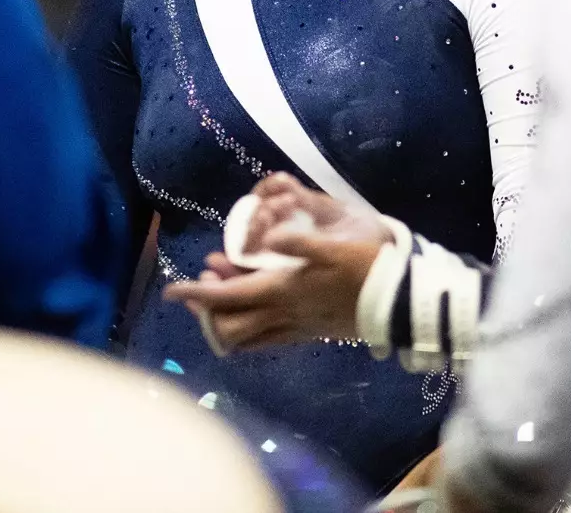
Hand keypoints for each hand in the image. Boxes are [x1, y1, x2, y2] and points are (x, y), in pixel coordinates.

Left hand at [163, 174, 388, 351]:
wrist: (399, 303)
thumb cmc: (366, 268)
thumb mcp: (333, 246)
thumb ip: (297, 241)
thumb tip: (266, 233)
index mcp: (281, 292)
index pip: (225, 300)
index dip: (195, 295)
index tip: (171, 289)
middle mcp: (282, 317)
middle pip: (228, 327)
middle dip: (206, 310)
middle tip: (200, 284)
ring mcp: (295, 329)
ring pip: (246, 336)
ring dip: (226, 316)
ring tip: (222, 286)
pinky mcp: (309, 333)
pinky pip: (267, 338)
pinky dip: (249, 323)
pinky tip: (253, 303)